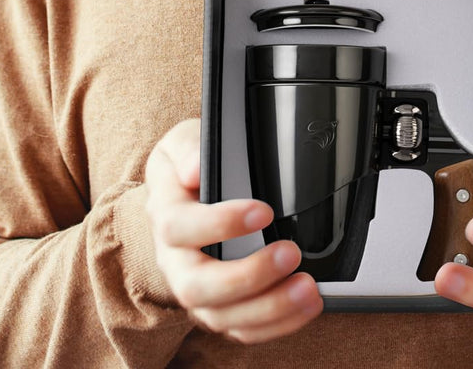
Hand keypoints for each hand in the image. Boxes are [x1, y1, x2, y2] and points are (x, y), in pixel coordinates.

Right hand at [144, 119, 322, 343]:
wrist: (180, 195)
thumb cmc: (185, 167)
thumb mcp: (181, 142)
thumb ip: (188, 149)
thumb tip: (195, 167)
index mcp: (165, 216)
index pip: (179, 228)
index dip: (219, 224)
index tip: (262, 211)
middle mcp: (175, 261)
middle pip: (196, 286)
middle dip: (247, 276)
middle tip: (290, 254)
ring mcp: (196, 289)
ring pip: (221, 316)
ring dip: (268, 308)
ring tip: (308, 289)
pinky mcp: (219, 307)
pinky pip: (240, 329)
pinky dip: (275, 325)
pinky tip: (304, 308)